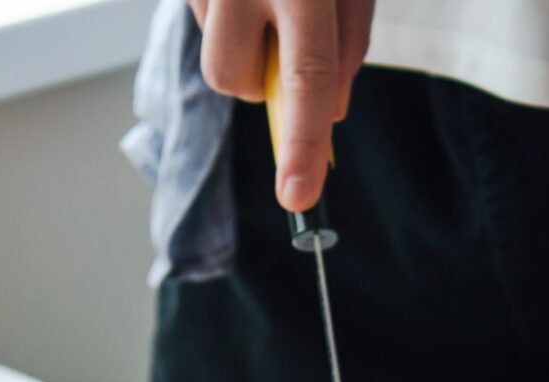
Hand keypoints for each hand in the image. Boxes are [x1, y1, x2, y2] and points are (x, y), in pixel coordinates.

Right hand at [190, 0, 372, 210]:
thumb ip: (349, 38)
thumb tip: (332, 111)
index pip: (306, 77)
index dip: (303, 143)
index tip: (296, 195)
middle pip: (236, 81)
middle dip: (259, 86)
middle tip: (283, 41)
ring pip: (214, 57)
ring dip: (241, 47)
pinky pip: (199, 22)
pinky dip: (224, 19)